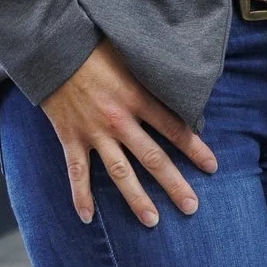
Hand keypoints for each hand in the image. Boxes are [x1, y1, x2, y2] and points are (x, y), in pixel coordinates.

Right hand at [38, 42, 218, 227]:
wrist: (54, 46)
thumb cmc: (96, 46)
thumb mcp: (132, 55)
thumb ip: (153, 73)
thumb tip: (181, 80)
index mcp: (137, 97)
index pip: (174, 128)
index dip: (195, 149)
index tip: (211, 168)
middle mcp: (118, 119)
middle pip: (152, 158)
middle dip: (173, 184)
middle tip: (191, 207)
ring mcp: (93, 131)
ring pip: (119, 173)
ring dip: (136, 199)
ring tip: (152, 221)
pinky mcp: (69, 137)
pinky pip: (76, 172)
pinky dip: (80, 196)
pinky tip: (88, 218)